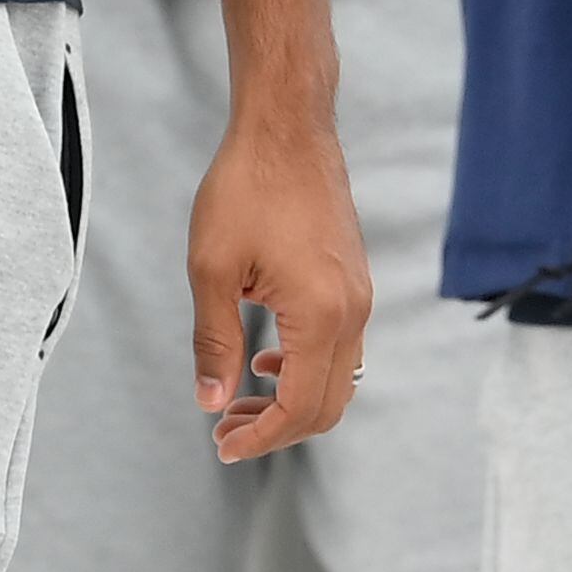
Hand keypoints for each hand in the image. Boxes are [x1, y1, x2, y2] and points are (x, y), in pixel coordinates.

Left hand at [191, 108, 368, 463]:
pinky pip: (342, 348)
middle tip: (225, 431)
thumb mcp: (212, 269)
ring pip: (339, 379)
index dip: (261, 439)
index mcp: (321, 315)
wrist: (288, 126)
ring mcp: (360, 295)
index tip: (221, 445)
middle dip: (277, 429)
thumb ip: (214, 342)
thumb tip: (210, 401)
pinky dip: (307, 369)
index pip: (300, 407)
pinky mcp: (354, 279)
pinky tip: (267, 357)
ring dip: (293, 401)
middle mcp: (353, 311)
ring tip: (239, 400)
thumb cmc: (246, 189)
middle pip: (329, 405)